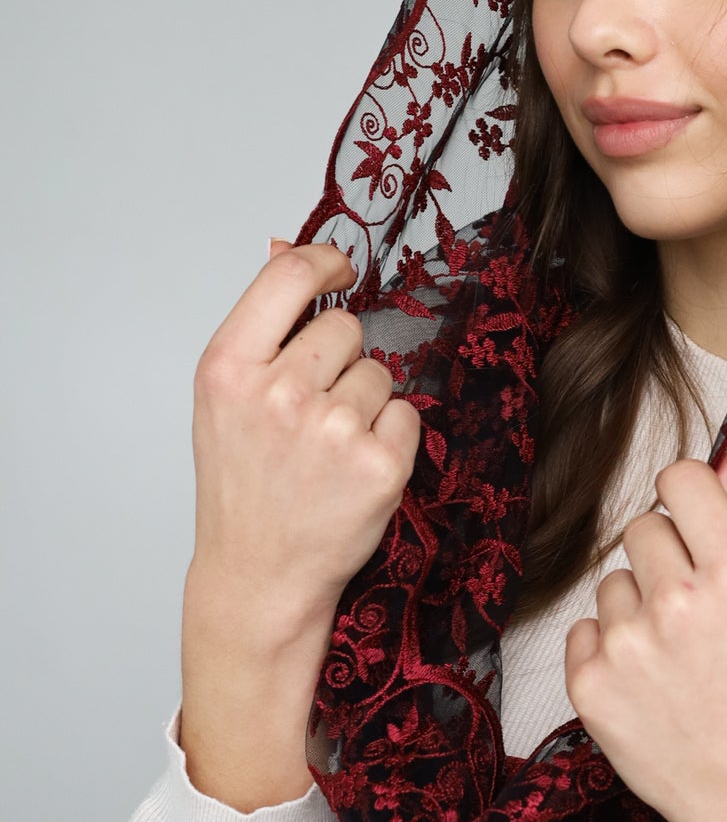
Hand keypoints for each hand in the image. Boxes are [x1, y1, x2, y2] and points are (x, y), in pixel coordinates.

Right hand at [189, 237, 421, 642]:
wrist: (259, 575)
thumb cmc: (242, 485)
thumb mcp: (225, 400)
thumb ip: (261, 326)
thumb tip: (287, 246)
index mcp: (228, 369)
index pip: (290, 275)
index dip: (326, 263)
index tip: (341, 273)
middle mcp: (279, 393)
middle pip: (345, 327)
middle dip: (338, 360)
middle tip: (310, 413)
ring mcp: (332, 429)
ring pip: (379, 373)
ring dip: (364, 403)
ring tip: (326, 450)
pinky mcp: (380, 464)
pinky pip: (406, 414)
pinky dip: (390, 438)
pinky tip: (354, 469)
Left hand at [562, 449, 726, 821]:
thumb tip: (717, 466)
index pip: (681, 480)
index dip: (686, 499)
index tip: (691, 523)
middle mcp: (679, 602)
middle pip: (642, 527)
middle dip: (664, 559)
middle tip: (689, 611)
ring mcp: (628, 644)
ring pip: (611, 583)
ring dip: (635, 610)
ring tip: (671, 660)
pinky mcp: (589, 683)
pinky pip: (584, 631)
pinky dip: (608, 653)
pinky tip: (645, 686)